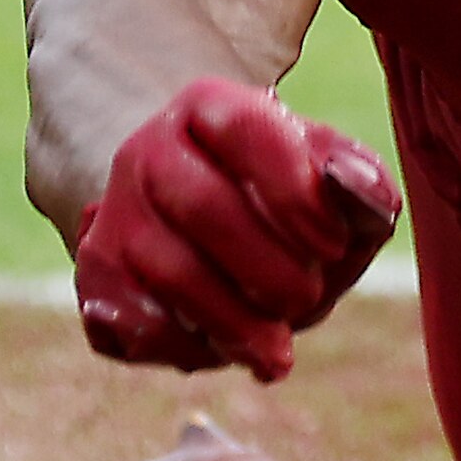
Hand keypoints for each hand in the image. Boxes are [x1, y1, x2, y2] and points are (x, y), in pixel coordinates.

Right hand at [71, 78, 401, 382]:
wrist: (215, 239)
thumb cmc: (292, 207)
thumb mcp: (339, 188)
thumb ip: (363, 186)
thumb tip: (351, 187)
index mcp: (210, 107)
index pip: (246, 129)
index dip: (295, 192)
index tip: (334, 244)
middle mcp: (148, 151)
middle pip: (203, 208)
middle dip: (269, 271)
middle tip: (309, 300)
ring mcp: (116, 214)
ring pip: (170, 273)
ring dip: (235, 323)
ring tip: (278, 352)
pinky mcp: (97, 277)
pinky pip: (134, 322)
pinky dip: (189, 348)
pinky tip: (225, 349)